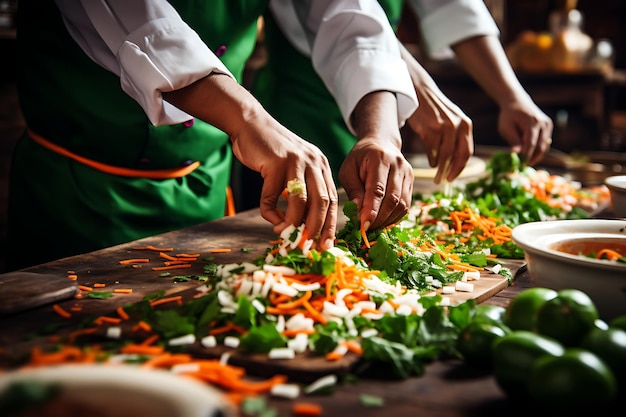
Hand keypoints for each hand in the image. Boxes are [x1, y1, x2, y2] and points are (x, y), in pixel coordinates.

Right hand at [163, 73, 337, 249]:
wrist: (251, 124)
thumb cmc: (272, 151)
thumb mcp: (295, 167)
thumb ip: (303, 189)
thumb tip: (304, 225)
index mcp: (321, 165)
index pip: (333, 200)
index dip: (330, 225)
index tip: (325, 244)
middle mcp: (313, 162)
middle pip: (321, 203)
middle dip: (315, 229)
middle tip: (307, 246)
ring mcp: (295, 162)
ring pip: (300, 202)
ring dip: (293, 223)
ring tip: (285, 234)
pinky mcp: (275, 164)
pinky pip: (272, 197)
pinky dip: (270, 212)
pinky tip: (270, 218)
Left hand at [340, 91, 412, 230]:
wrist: (380, 144)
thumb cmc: (360, 159)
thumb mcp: (348, 170)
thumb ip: (353, 190)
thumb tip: (359, 212)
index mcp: (380, 159)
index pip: (378, 189)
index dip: (371, 210)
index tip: (362, 225)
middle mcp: (398, 165)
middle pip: (393, 199)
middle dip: (379, 218)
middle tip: (366, 230)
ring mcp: (408, 174)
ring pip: (402, 205)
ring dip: (387, 220)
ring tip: (373, 226)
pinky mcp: (412, 182)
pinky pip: (406, 205)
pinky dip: (394, 217)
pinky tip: (382, 220)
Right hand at [399, 44, 472, 183]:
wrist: (418, 90)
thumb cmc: (434, 108)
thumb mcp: (450, 119)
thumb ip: (455, 136)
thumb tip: (453, 161)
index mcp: (466, 124)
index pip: (467, 152)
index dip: (460, 167)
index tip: (453, 177)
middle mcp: (458, 126)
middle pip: (457, 156)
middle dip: (451, 172)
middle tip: (444, 181)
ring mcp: (444, 127)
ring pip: (444, 156)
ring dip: (440, 168)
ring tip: (435, 175)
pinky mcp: (430, 129)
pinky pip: (432, 151)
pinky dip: (431, 159)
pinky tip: (430, 161)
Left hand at [498, 97, 553, 165]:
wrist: (517, 102)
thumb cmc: (508, 116)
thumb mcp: (506, 128)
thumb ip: (513, 141)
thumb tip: (517, 154)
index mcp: (532, 123)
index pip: (531, 144)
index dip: (526, 156)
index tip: (520, 166)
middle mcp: (543, 123)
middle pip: (540, 147)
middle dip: (532, 158)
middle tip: (523, 167)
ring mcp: (548, 125)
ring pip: (544, 146)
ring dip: (536, 156)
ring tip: (525, 163)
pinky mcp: (548, 126)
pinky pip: (545, 142)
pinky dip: (538, 150)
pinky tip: (529, 155)